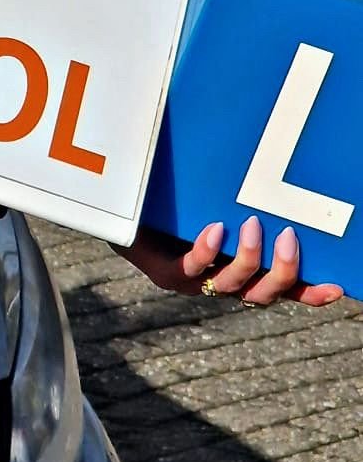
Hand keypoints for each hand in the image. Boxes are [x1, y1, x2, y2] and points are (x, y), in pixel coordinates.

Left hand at [118, 214, 344, 307]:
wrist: (121, 206)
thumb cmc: (177, 199)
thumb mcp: (219, 199)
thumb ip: (248, 198)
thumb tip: (282, 167)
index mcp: (240, 269)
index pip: (284, 289)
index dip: (311, 293)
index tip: (339, 287)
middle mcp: (220, 281)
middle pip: (263, 294)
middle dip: (283, 270)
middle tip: (288, 237)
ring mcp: (192, 281)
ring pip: (231, 286)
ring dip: (249, 258)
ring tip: (253, 224)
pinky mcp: (163, 272)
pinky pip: (190, 270)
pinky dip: (207, 251)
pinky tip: (214, 229)